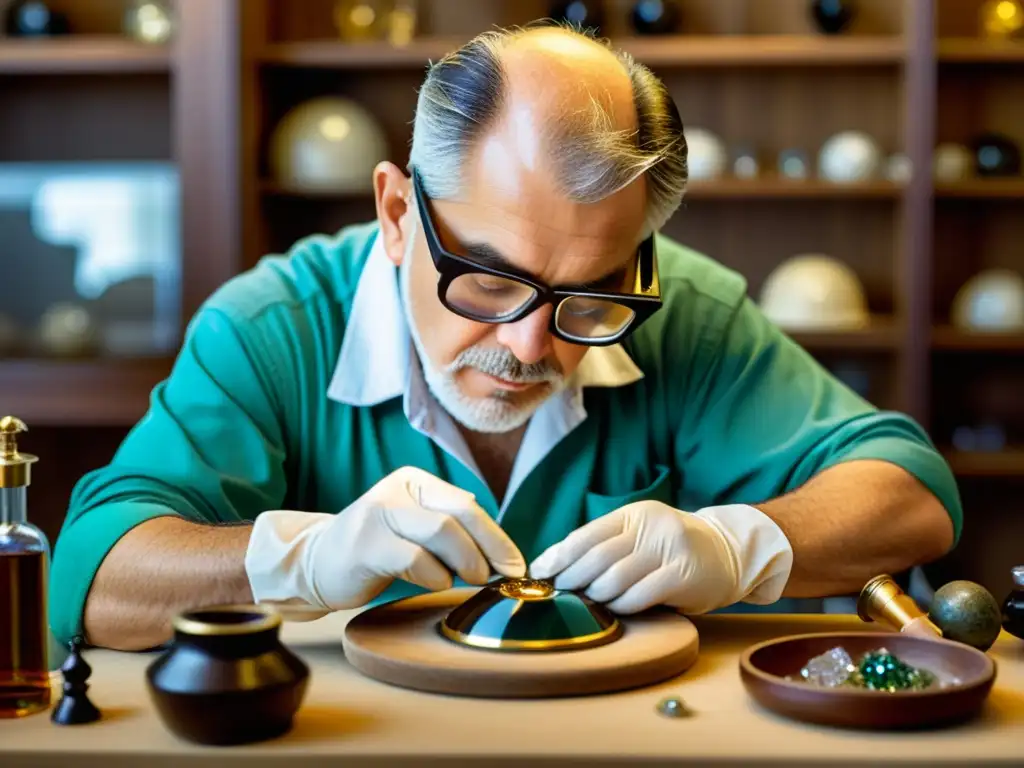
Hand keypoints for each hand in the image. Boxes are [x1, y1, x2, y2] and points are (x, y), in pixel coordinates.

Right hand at [245, 466, 525, 614]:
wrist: (317, 562)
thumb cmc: (378, 550)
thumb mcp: (416, 529)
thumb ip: (451, 531)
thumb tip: (502, 555)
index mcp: (415, 482)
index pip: (468, 505)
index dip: (497, 537)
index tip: (515, 565)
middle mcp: (398, 490)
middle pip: (460, 514)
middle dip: (488, 548)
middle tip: (497, 577)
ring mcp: (379, 514)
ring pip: (441, 532)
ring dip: (465, 562)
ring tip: (468, 581)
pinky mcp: (365, 544)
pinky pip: (415, 558)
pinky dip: (435, 575)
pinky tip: (436, 583)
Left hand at [529, 501, 791, 614]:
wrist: (726, 554)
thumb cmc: (670, 549)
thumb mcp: (639, 535)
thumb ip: (603, 545)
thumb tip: (552, 563)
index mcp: (634, 513)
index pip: (587, 534)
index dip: (559, 555)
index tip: (540, 572)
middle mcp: (652, 526)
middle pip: (597, 556)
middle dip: (571, 578)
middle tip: (558, 593)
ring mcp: (669, 549)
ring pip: (616, 578)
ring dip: (595, 595)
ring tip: (589, 602)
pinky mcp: (683, 575)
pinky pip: (639, 596)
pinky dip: (621, 606)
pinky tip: (616, 609)